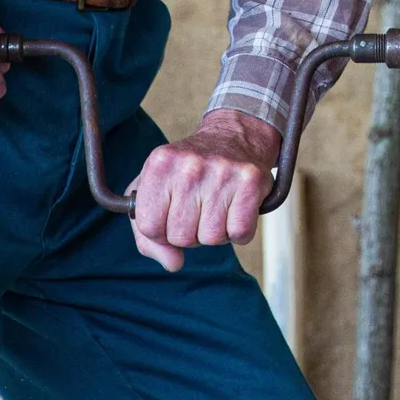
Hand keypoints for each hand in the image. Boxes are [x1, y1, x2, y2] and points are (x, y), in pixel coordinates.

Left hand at [130, 109, 280, 271]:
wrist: (235, 137)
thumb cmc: (190, 171)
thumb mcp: (156, 190)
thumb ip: (149, 236)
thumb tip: (173, 263)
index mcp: (159, 164)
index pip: (149, 227)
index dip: (160, 231)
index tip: (170, 214)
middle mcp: (189, 166)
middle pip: (180, 237)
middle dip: (189, 232)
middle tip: (199, 206)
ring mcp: (222, 172)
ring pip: (211, 238)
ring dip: (215, 231)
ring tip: (217, 205)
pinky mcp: (251, 181)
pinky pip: (239, 233)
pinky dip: (239, 231)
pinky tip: (235, 208)